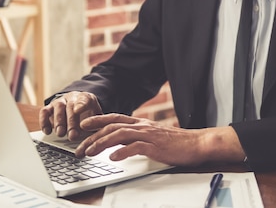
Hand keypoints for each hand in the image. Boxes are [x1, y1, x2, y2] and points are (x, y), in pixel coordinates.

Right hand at [38, 91, 102, 140]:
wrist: (79, 106)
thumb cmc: (89, 114)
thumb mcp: (97, 117)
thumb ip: (98, 124)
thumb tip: (101, 136)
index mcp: (86, 98)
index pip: (84, 99)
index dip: (81, 104)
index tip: (78, 111)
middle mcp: (72, 98)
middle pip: (70, 106)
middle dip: (71, 122)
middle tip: (72, 135)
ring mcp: (60, 101)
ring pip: (57, 107)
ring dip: (58, 121)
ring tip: (60, 134)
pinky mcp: (50, 107)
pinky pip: (44, 111)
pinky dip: (44, 121)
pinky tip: (47, 131)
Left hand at [74, 113, 245, 165]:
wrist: (196, 144)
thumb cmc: (175, 143)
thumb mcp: (152, 137)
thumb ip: (136, 137)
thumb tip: (118, 143)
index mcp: (141, 123)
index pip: (114, 118)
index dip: (97, 119)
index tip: (83, 125)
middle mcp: (142, 126)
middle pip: (112, 126)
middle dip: (92, 137)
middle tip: (80, 147)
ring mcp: (148, 135)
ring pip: (119, 134)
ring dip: (101, 143)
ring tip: (90, 152)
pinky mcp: (155, 146)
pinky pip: (135, 147)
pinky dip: (121, 152)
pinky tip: (112, 158)